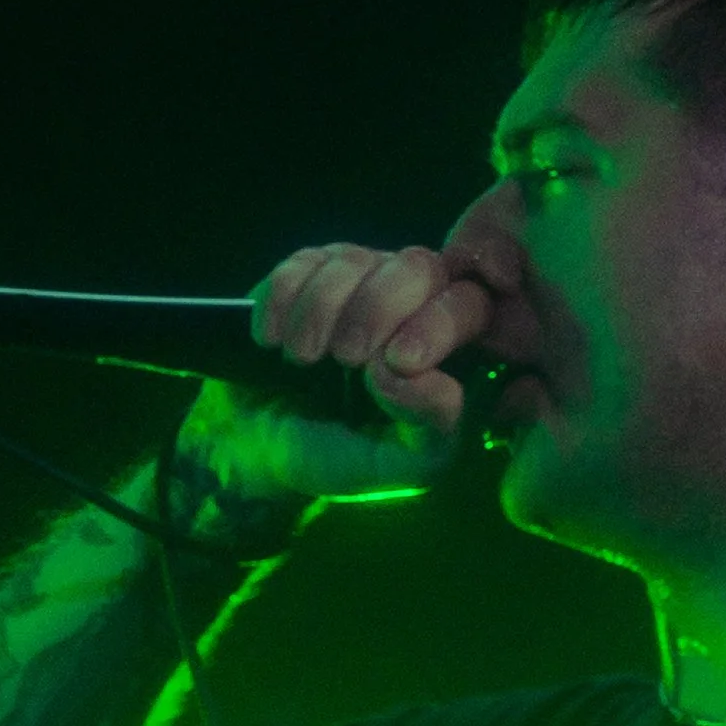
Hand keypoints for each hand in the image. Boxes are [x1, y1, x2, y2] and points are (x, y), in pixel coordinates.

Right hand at [179, 242, 493, 528]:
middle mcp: (411, 305)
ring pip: (354, 261)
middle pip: (419, 266)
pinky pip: (301, 263)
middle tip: (345, 357)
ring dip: (320, 312)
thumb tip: (442, 386)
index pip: (469, 306)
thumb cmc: (335, 457)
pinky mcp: (308, 273)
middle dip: (378, 309)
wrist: (257, 446)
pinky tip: (271, 340)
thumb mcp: (388, 465)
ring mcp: (360, 281)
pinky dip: (282, 303)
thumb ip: (429, 434)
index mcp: (447, 350)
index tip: (397, 362)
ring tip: (301, 360)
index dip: (438, 324)